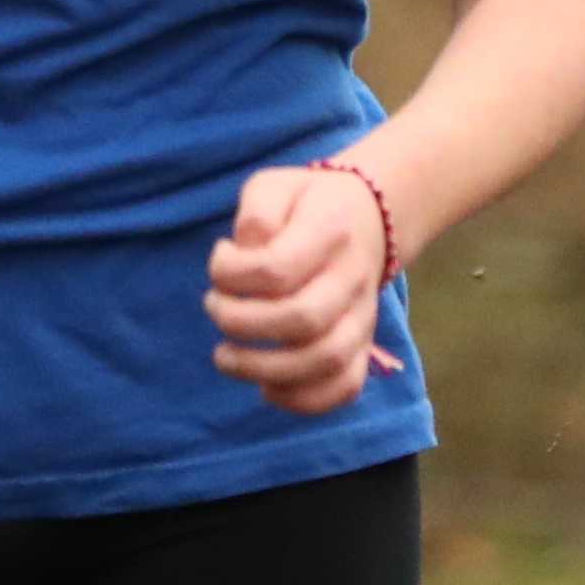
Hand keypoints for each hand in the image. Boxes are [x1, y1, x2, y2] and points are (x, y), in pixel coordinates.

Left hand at [206, 162, 400, 417]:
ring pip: (326, 360)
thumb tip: (243, 251)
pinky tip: (266, 387)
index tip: (220, 260)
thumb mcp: (274, 185)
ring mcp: (362, 316)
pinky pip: (345, 387)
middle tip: (215, 308)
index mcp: (330, 231)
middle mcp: (352, 278)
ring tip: (225, 356)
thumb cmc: (305, 205)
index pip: (276, 268)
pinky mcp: (363, 346)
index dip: (232, 274)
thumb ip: (255, 212)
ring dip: (264, 368)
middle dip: (242, 324)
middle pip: (302, 320)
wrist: (369, 218)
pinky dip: (304, 399)